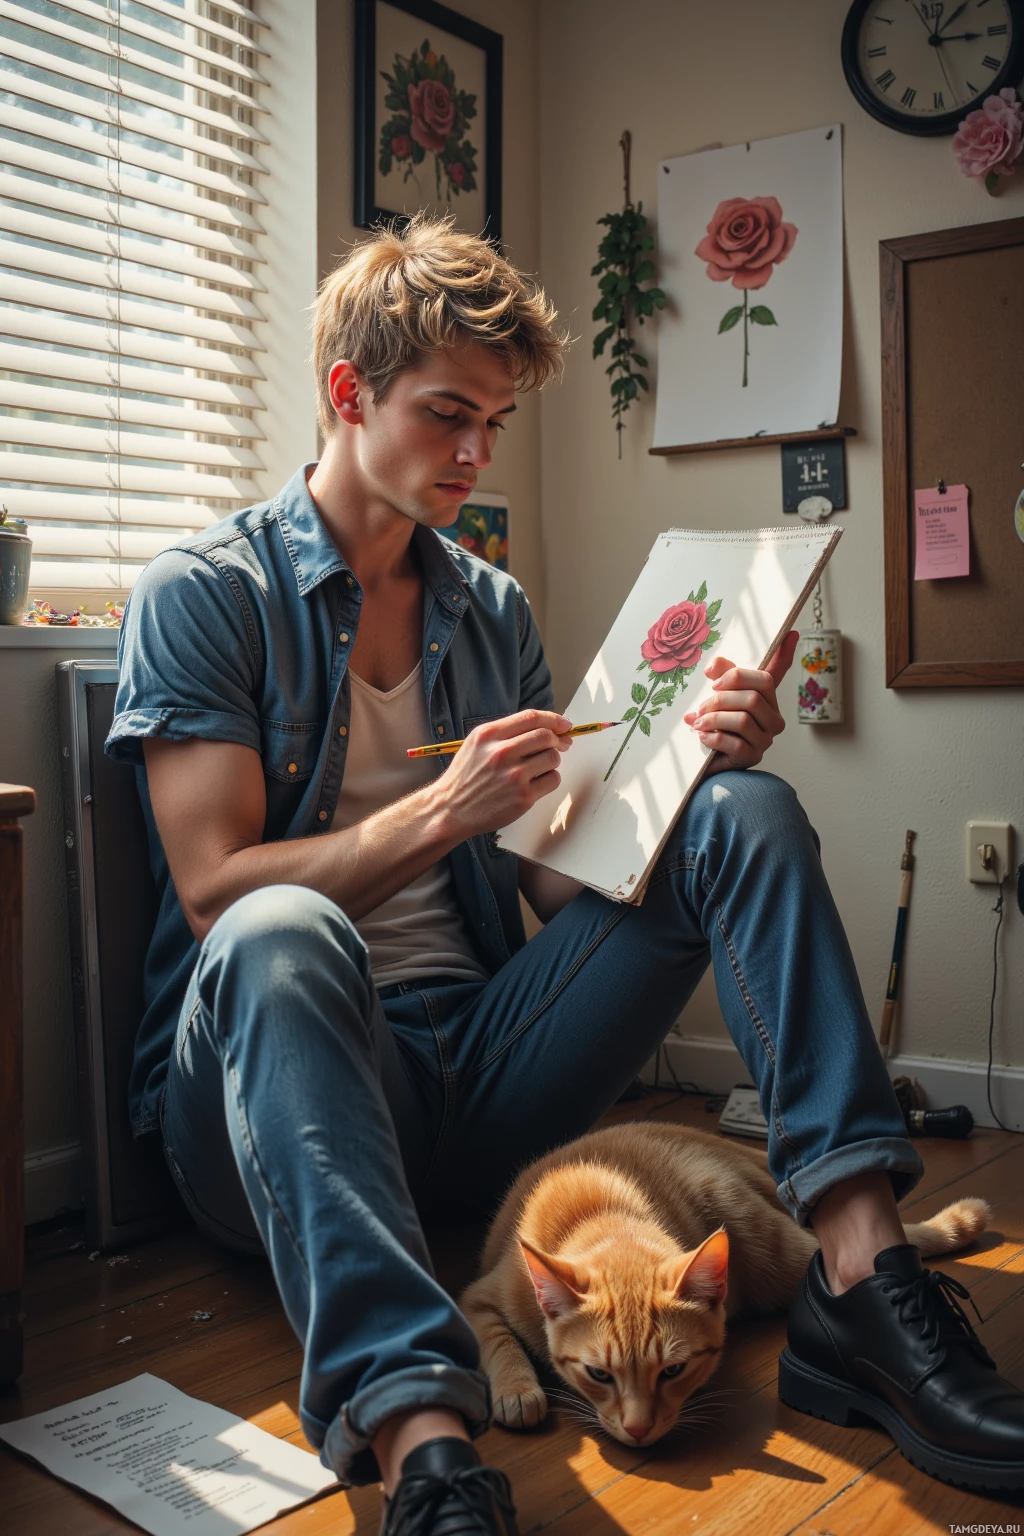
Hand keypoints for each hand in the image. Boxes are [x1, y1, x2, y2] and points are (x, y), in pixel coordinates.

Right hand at [433, 708, 572, 839]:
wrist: (452, 809)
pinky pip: (552, 780)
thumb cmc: (466, 776)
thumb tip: (545, 727)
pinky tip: (537, 782)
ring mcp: (513, 776)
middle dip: (558, 739)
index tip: (564, 724)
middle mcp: (501, 753)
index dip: (553, 718)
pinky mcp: (523, 797)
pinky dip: (550, 778)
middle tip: (562, 744)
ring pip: (552, 758)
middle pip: (546, 736)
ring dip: (553, 760)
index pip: (531, 718)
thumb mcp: (477, 744)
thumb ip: (506, 732)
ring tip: (540, 767)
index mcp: (489, 735)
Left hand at [682, 630, 798, 770]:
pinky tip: (702, 736)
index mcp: (766, 699)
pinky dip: (713, 737)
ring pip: (742, 719)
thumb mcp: (717, 696)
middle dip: (721, 698)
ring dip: (714, 718)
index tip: (791, 632)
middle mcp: (772, 718)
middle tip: (702, 706)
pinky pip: (734, 742)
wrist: (707, 761)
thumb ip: (720, 677)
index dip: (783, 654)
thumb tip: (714, 666)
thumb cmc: (715, 726)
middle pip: (752, 697)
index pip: (774, 674)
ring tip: (698, 721)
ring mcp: (765, 739)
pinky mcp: (753, 757)